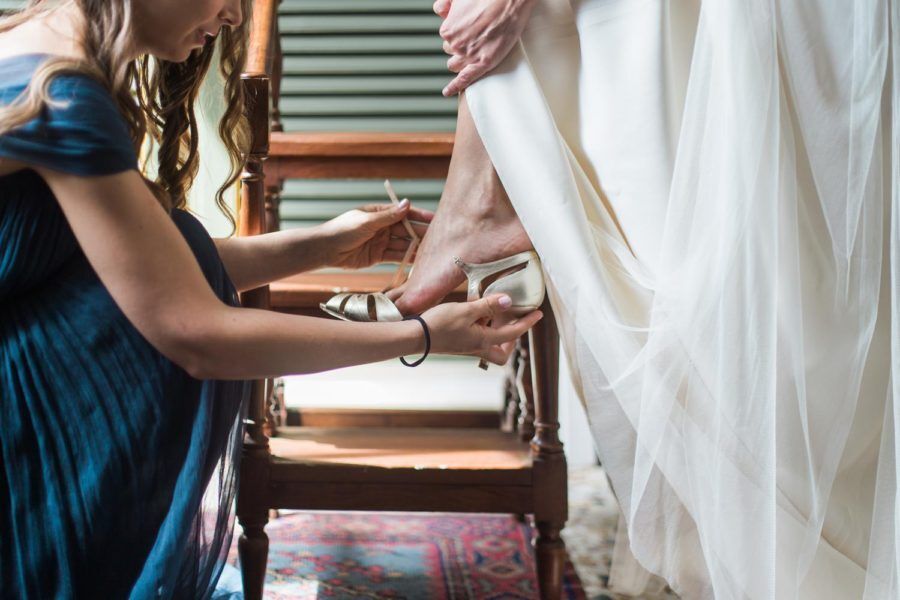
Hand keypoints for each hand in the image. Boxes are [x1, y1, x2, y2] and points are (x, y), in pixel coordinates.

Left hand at [319, 201, 432, 269]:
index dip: (420, 217)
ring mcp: (381, 242)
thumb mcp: (367, 221)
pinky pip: (395, 256)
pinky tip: (419, 260)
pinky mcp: (378, 256)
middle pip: (406, 230)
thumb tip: (407, 203)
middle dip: (422, 234)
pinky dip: (406, 258)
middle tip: (439, 239)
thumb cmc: (342, 230)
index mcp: (380, 213)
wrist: (325, 249)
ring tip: (432, 252)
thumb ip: (388, 216)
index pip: (405, 214)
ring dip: (416, 248)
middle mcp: (383, 227)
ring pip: (403, 244)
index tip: (436, 219)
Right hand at [421, 294, 542, 364]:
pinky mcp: (457, 344)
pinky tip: (474, 314)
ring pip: (488, 347)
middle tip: (513, 323)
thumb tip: (509, 301)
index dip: (527, 323)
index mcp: (483, 341)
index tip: (538, 314)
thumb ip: (488, 305)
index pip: (512, 333)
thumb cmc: (439, 324)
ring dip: (496, 333)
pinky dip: (481, 328)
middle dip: (511, 341)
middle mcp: (476, 348)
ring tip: (493, 313)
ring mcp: (466, 347)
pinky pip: (476, 339)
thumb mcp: (466, 310)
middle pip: (501, 354)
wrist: (414, 337)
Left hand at [434, 0, 535, 96]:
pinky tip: (447, 92)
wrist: (510, 0)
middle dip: (460, 45)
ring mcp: (468, 55)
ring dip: (461, 60)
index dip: (458, 32)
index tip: (469, 27)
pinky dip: (454, 87)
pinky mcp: (483, 63)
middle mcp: (455, 44)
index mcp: (448, 30)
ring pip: (455, 64)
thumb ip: (445, 4)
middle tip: (475, 36)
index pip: (447, 38)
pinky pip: (464, 79)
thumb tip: (439, 12)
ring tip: (475, 51)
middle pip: (451, 51)